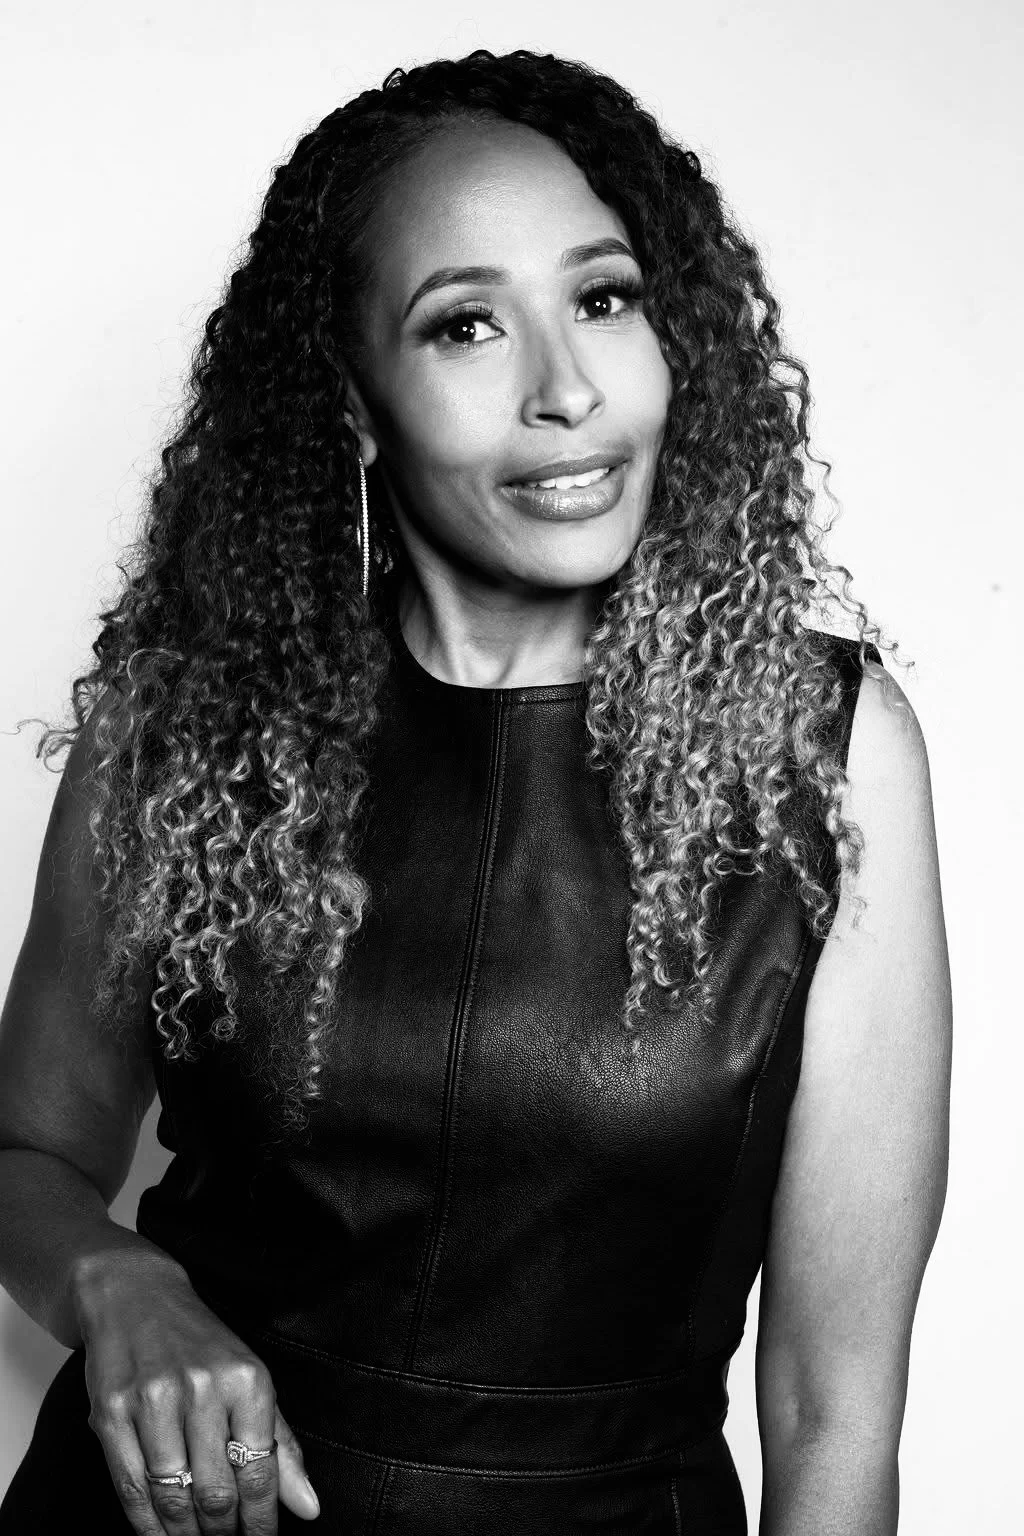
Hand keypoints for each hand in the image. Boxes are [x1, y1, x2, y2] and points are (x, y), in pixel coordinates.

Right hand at [75, 1254, 319, 1533]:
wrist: (133, 1296)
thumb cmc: (200, 1344)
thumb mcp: (250, 1380)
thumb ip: (280, 1446)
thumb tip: (309, 1508)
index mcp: (246, 1379)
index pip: (260, 1470)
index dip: (262, 1521)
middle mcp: (202, 1387)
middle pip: (217, 1492)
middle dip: (224, 1534)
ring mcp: (153, 1400)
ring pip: (173, 1496)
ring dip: (185, 1534)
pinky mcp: (111, 1413)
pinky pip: (131, 1487)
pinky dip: (146, 1522)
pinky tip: (159, 1533)